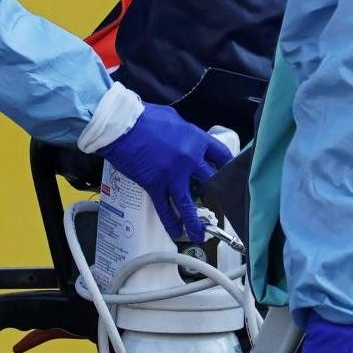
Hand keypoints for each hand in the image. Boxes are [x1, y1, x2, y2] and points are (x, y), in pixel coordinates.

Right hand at [107, 103, 232, 240]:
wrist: (122, 125)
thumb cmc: (145, 117)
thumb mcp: (175, 119)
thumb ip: (186, 132)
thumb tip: (188, 138)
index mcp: (197, 140)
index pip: (222, 156)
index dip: (228, 166)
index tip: (230, 174)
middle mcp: (190, 159)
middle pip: (210, 180)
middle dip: (215, 192)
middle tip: (217, 202)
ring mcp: (173, 175)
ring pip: (188, 203)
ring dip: (195, 221)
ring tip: (200, 234)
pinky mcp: (155, 184)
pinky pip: (164, 207)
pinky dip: (170, 221)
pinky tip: (176, 231)